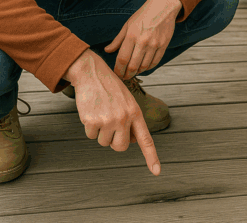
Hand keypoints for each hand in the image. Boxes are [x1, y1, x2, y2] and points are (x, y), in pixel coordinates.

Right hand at [64, 49, 160, 174]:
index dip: (152, 157)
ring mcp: (108, 120)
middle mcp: (124, 118)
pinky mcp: (92, 121)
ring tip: (101, 112)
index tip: (157, 172)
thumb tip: (133, 141)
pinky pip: (90, 135)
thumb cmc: (110, 88)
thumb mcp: (127, 101)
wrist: (92, 73)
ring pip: (103, 142)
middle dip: (114, 141)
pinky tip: (91, 111)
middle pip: (120, 147)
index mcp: (135, 113)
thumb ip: (132, 120)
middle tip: (110, 126)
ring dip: (100, 132)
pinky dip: (89, 127)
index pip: (146, 139)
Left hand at [105, 0, 181, 79]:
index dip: (118, 70)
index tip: (116, 73)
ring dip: (137, 72)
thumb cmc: (143, 15)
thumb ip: (117, 40)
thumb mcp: (127, 25)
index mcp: (131, 36)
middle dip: (127, 75)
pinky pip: (155, 62)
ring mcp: (154, 44)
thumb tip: (107, 51)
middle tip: (124, 77)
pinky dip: (148, 68)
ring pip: (144, 66)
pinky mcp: (163, 45)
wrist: (163, 7)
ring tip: (133, 72)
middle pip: (133, 66)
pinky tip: (143, 67)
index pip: (122, 59)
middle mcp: (143, 42)